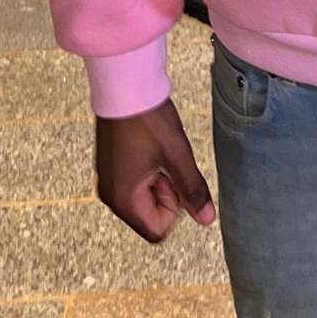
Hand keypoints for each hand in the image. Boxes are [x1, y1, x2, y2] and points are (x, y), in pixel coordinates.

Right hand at [95, 98, 215, 243]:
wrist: (124, 86)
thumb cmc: (149, 120)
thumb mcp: (177, 156)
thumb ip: (193, 191)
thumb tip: (207, 219)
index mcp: (123, 200)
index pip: (157, 230)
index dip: (174, 207)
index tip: (173, 176)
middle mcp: (111, 195)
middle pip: (150, 215)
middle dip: (167, 192)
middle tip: (166, 160)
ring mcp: (108, 180)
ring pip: (144, 197)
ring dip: (158, 179)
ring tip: (157, 150)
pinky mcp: (110, 166)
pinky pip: (134, 182)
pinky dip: (148, 170)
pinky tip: (149, 146)